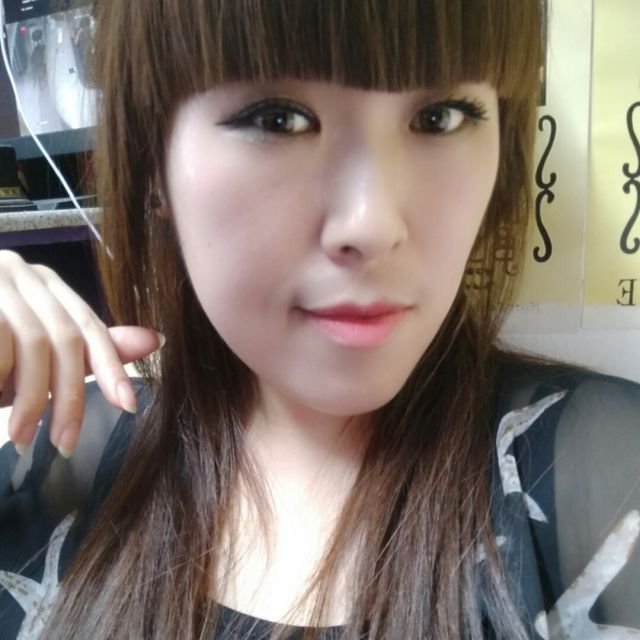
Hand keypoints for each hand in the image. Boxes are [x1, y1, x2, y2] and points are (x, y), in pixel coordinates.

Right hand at [0, 250, 162, 456]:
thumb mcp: (32, 354)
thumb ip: (86, 348)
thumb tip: (154, 340)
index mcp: (45, 285)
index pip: (90, 327)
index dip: (112, 367)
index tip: (128, 407)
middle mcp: (22, 273)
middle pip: (67, 338)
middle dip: (71, 397)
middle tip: (66, 444)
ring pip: (34, 344)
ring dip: (30, 399)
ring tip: (22, 436)